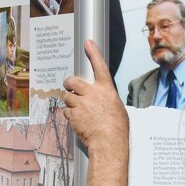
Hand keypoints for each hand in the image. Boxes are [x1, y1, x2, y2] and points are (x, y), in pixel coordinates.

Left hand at [63, 40, 128, 155]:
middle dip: (69, 84)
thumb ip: (107, 99)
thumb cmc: (117, 128)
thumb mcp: (117, 109)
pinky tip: (78, 121)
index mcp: (106, 90)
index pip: (100, 67)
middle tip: (70, 88)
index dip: (94, 53)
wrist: (108, 142)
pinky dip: (70, 115)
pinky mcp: (73, 114)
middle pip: (73, 81)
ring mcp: (81, 103)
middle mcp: (92, 93)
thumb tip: (102, 100)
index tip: (88, 43)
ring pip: (67, 96)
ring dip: (70, 102)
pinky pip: (66, 111)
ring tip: (79, 111)